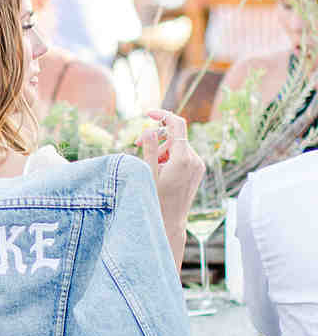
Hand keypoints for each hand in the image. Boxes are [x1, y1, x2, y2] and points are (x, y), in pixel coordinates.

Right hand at [137, 109, 203, 267]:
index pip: (176, 124)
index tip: (148, 113)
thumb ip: (149, 149)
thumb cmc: (156, 200)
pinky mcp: (198, 170)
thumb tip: (149, 128)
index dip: (162, 115)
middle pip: (175, 136)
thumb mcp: (148, 173)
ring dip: (162, 149)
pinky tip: (160, 170)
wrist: (170, 221)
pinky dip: (170, 157)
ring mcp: (198, 165)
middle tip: (137, 145)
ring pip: (178, 146)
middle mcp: (195, 159)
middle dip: (156, 138)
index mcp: (183, 158)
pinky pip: (183, 155)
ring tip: (150, 165)